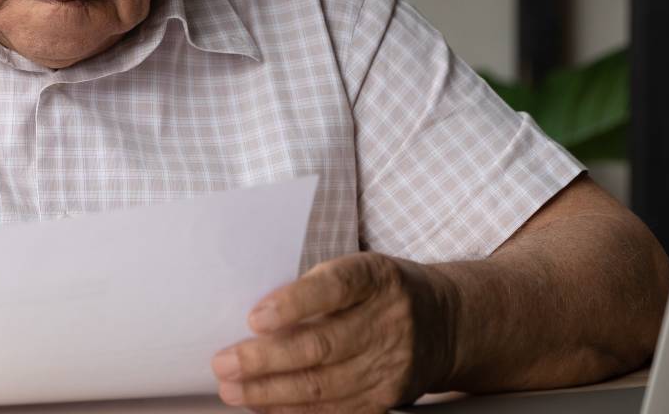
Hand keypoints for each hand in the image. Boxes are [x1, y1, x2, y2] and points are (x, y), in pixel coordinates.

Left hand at [211, 252, 453, 412]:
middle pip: (321, 346)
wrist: (445, 324)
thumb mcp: (361, 269)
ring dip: (270, 393)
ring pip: (323, 386)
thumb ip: (317, 286)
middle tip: (223, 364)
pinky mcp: (387, 398)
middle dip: (264, 360)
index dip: (293, 304)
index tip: (254, 318)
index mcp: (377, 278)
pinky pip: (335, 412)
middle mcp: (388, 321)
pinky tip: (264, 407)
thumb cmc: (383, 292)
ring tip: (232, 390)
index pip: (335, 288)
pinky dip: (294, 412)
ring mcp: (390, 364)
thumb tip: (254, 319)